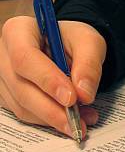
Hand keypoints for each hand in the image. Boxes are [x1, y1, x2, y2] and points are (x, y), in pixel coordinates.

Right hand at [0, 16, 106, 138]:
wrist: (65, 47)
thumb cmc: (72, 39)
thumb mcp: (89, 41)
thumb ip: (89, 63)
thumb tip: (84, 94)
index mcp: (18, 31)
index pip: (25, 57)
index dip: (47, 80)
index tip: (71, 98)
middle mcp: (3, 54)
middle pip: (21, 87)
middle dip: (52, 108)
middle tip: (77, 119)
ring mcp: (2, 78)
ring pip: (22, 106)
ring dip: (53, 118)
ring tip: (82, 120)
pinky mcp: (7, 96)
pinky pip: (25, 115)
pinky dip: (49, 120)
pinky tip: (71, 119)